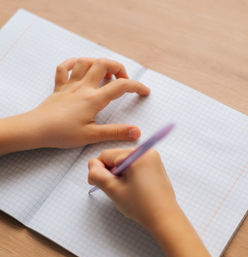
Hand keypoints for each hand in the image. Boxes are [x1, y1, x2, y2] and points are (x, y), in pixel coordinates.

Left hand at [27, 57, 149, 147]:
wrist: (36, 129)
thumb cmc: (62, 133)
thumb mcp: (92, 136)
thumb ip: (116, 132)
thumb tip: (136, 132)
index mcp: (93, 99)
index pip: (120, 86)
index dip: (136, 86)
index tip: (145, 91)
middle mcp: (83, 87)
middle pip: (103, 64)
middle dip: (118, 68)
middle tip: (123, 80)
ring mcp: (70, 84)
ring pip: (86, 62)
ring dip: (99, 63)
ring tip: (105, 74)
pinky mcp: (59, 86)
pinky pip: (65, 67)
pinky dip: (74, 63)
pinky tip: (81, 67)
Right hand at [88, 148, 179, 229]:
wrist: (164, 218)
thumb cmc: (142, 206)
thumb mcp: (113, 190)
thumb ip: (98, 174)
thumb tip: (92, 164)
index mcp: (136, 155)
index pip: (106, 155)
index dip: (99, 170)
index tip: (100, 184)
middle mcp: (147, 152)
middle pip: (116, 157)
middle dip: (112, 172)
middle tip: (116, 190)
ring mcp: (153, 158)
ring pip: (125, 161)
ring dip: (121, 174)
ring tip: (127, 190)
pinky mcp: (156, 165)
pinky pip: (136, 164)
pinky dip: (130, 174)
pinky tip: (134, 188)